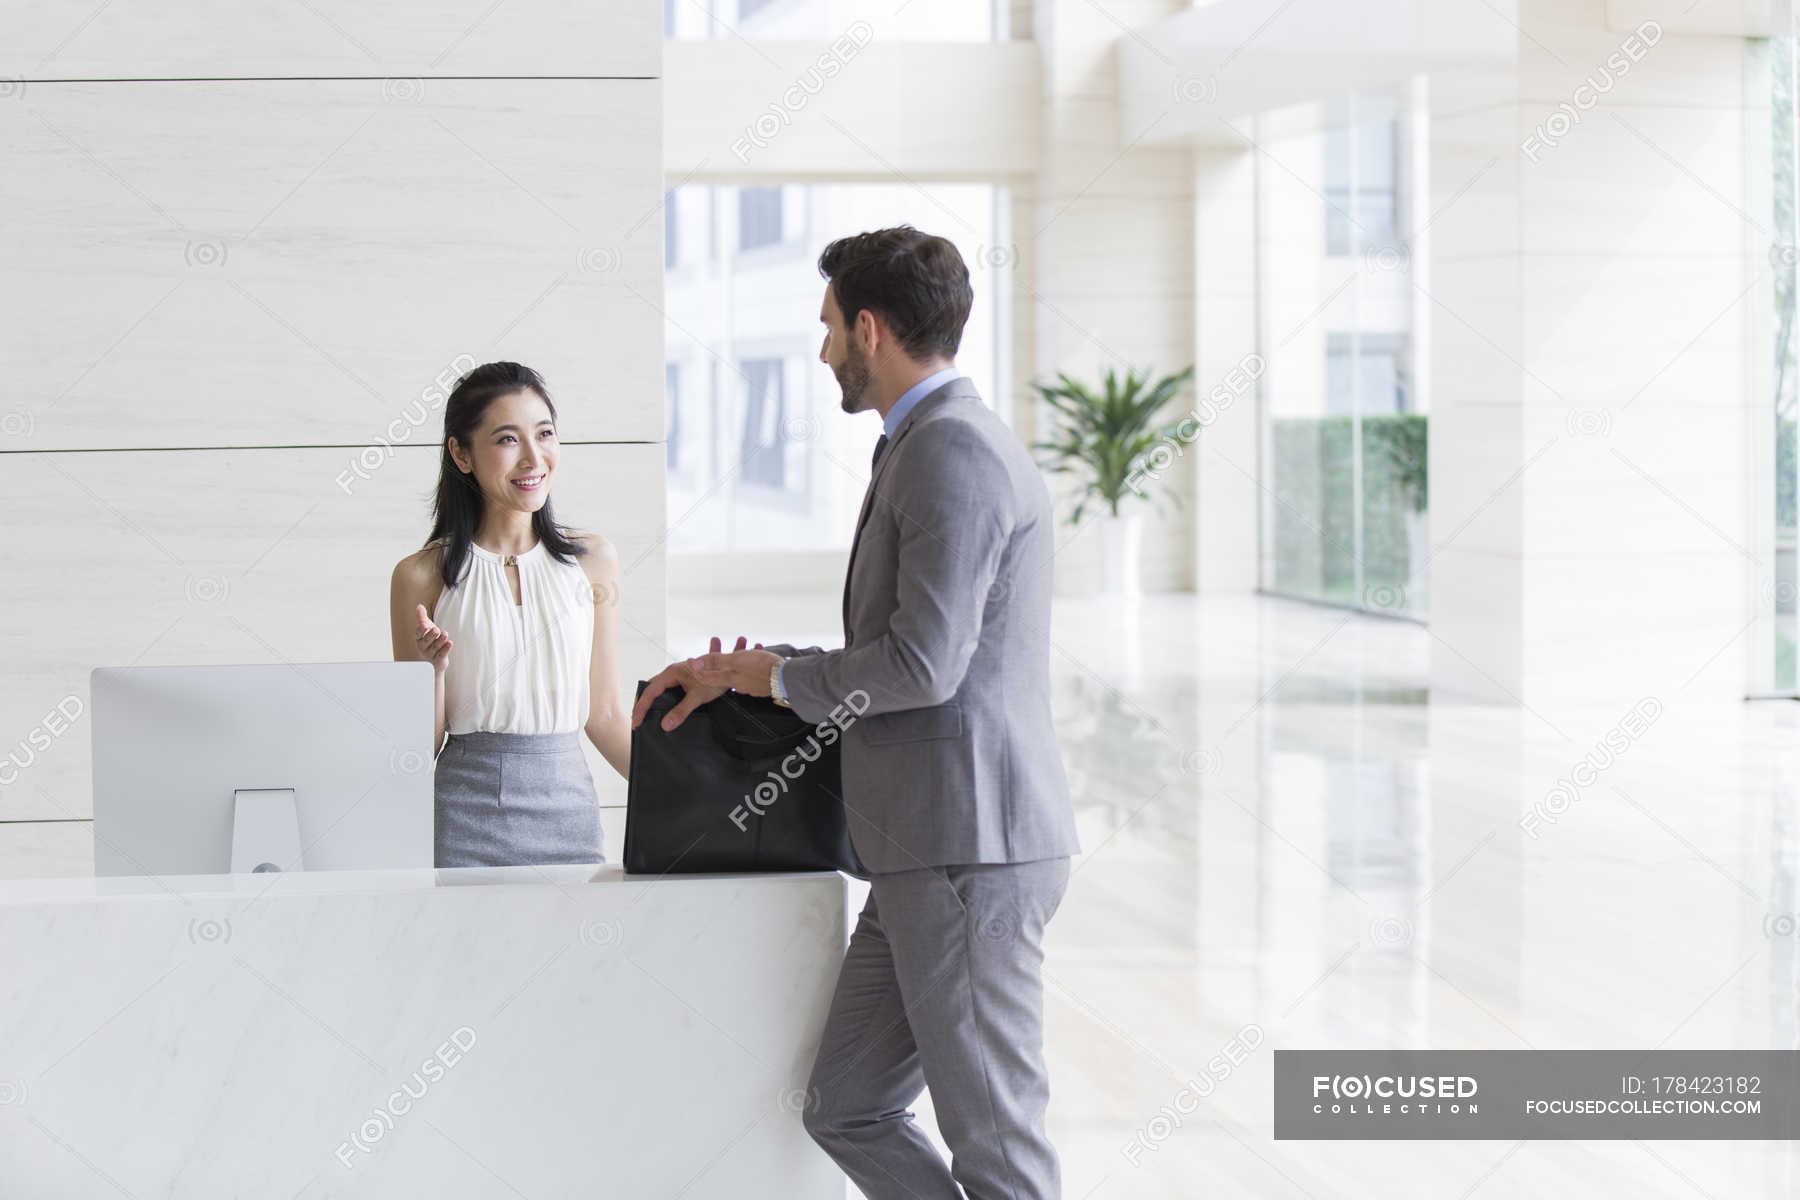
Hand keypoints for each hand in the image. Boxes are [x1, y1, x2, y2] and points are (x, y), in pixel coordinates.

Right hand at [415, 604, 451, 673]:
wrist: (436, 657)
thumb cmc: (430, 639)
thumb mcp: (426, 628)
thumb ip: (422, 617)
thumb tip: (419, 606)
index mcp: (419, 638)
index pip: (418, 634)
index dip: (420, 630)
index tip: (424, 625)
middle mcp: (423, 647)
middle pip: (426, 641)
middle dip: (431, 635)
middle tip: (436, 629)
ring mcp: (430, 654)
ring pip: (435, 647)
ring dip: (440, 640)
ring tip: (445, 633)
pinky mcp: (438, 660)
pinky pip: (442, 654)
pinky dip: (446, 649)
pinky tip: (450, 643)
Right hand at [632, 635, 747, 731]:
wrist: (732, 668)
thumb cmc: (716, 678)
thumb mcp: (698, 697)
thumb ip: (681, 711)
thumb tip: (664, 725)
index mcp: (671, 673)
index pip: (650, 692)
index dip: (641, 708)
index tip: (636, 723)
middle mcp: (672, 672)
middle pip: (651, 689)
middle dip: (642, 705)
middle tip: (637, 721)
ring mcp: (678, 675)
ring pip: (658, 689)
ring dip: (651, 702)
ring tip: (645, 718)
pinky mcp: (684, 680)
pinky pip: (667, 690)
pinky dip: (661, 700)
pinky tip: (661, 711)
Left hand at [688, 647, 781, 696]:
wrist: (786, 678)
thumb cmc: (761, 668)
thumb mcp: (735, 660)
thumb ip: (716, 662)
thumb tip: (696, 664)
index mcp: (730, 679)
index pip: (707, 677)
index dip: (697, 669)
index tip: (691, 661)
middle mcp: (739, 685)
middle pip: (725, 672)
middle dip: (723, 659)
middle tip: (724, 646)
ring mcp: (752, 686)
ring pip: (741, 670)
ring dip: (743, 657)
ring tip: (749, 646)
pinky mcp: (763, 684)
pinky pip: (754, 671)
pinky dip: (754, 662)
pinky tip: (760, 654)